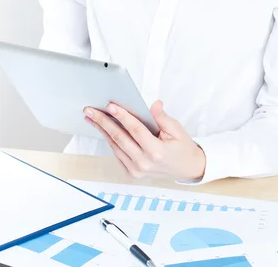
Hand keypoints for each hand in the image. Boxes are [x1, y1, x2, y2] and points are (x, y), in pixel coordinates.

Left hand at [83, 100, 205, 181]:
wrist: (186, 168)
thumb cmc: (182, 147)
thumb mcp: (177, 129)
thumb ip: (162, 117)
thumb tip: (153, 104)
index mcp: (156, 152)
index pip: (135, 130)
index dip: (122, 116)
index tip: (110, 105)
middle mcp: (144, 163)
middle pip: (119, 138)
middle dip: (103, 122)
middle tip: (90, 110)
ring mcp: (137, 170)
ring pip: (115, 146)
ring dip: (102, 131)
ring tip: (92, 118)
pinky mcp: (132, 173)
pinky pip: (117, 154)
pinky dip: (110, 141)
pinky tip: (103, 129)